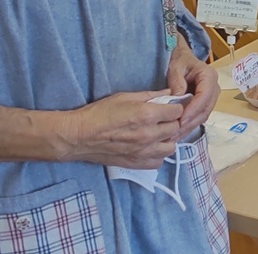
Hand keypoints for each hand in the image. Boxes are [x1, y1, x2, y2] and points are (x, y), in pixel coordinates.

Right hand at [64, 90, 183, 168]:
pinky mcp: (137, 164)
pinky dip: (158, 154)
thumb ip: (149, 95)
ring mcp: (144, 151)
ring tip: (158, 134)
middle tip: (163, 118)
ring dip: (167, 139)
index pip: (176, 112)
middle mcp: (149, 134)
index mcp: (147, 114)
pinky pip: (159, 162)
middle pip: (175, 128)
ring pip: (171, 147)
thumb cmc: (100, 113)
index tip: (169, 107)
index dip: (175, 107)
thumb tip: (167, 94)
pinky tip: (150, 147)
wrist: (81, 136)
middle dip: (172, 122)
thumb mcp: (125, 97)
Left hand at [167, 34, 219, 141]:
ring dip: (190, 127)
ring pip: (203, 116)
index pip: (204, 96)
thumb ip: (177, 81)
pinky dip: (189, 125)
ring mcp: (211, 98)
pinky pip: (199, 117)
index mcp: (209, 76)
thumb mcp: (176, 66)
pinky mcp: (205, 104)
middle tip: (176, 132)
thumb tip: (178, 98)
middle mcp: (214, 88)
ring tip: (175, 136)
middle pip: (205, 109)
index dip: (193, 109)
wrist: (184, 59)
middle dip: (191, 122)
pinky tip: (178, 133)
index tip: (181, 120)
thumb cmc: (181, 61)